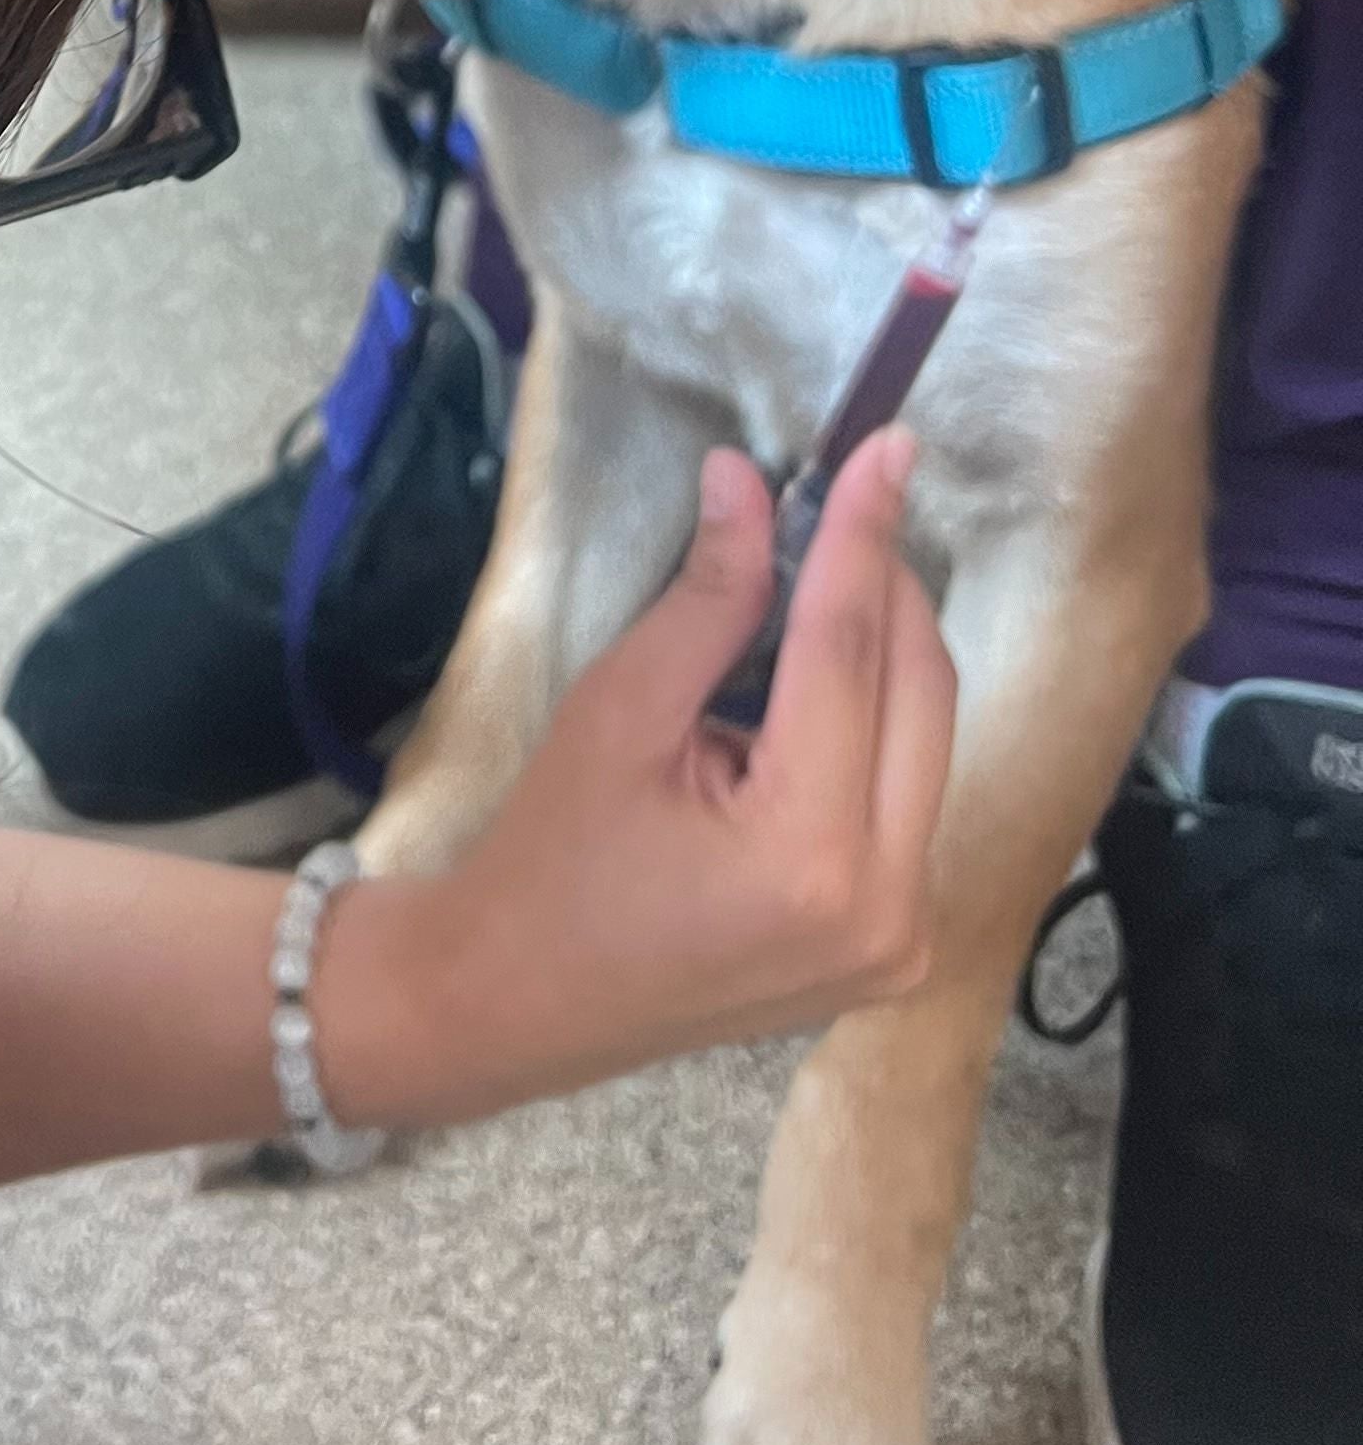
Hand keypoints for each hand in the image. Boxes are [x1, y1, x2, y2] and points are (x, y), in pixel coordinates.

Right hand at [339, 434, 955, 1129]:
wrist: (517, 1000)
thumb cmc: (550, 854)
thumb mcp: (620, 710)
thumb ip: (707, 598)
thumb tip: (748, 480)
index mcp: (810, 852)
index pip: (853, 651)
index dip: (862, 534)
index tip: (888, 444)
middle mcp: (887, 905)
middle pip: (921, 694)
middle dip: (883, 585)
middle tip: (837, 501)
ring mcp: (903, 941)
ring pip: (928, 742)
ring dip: (882, 653)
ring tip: (808, 589)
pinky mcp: (897, 951)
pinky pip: (911, 799)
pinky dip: (874, 725)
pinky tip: (813, 687)